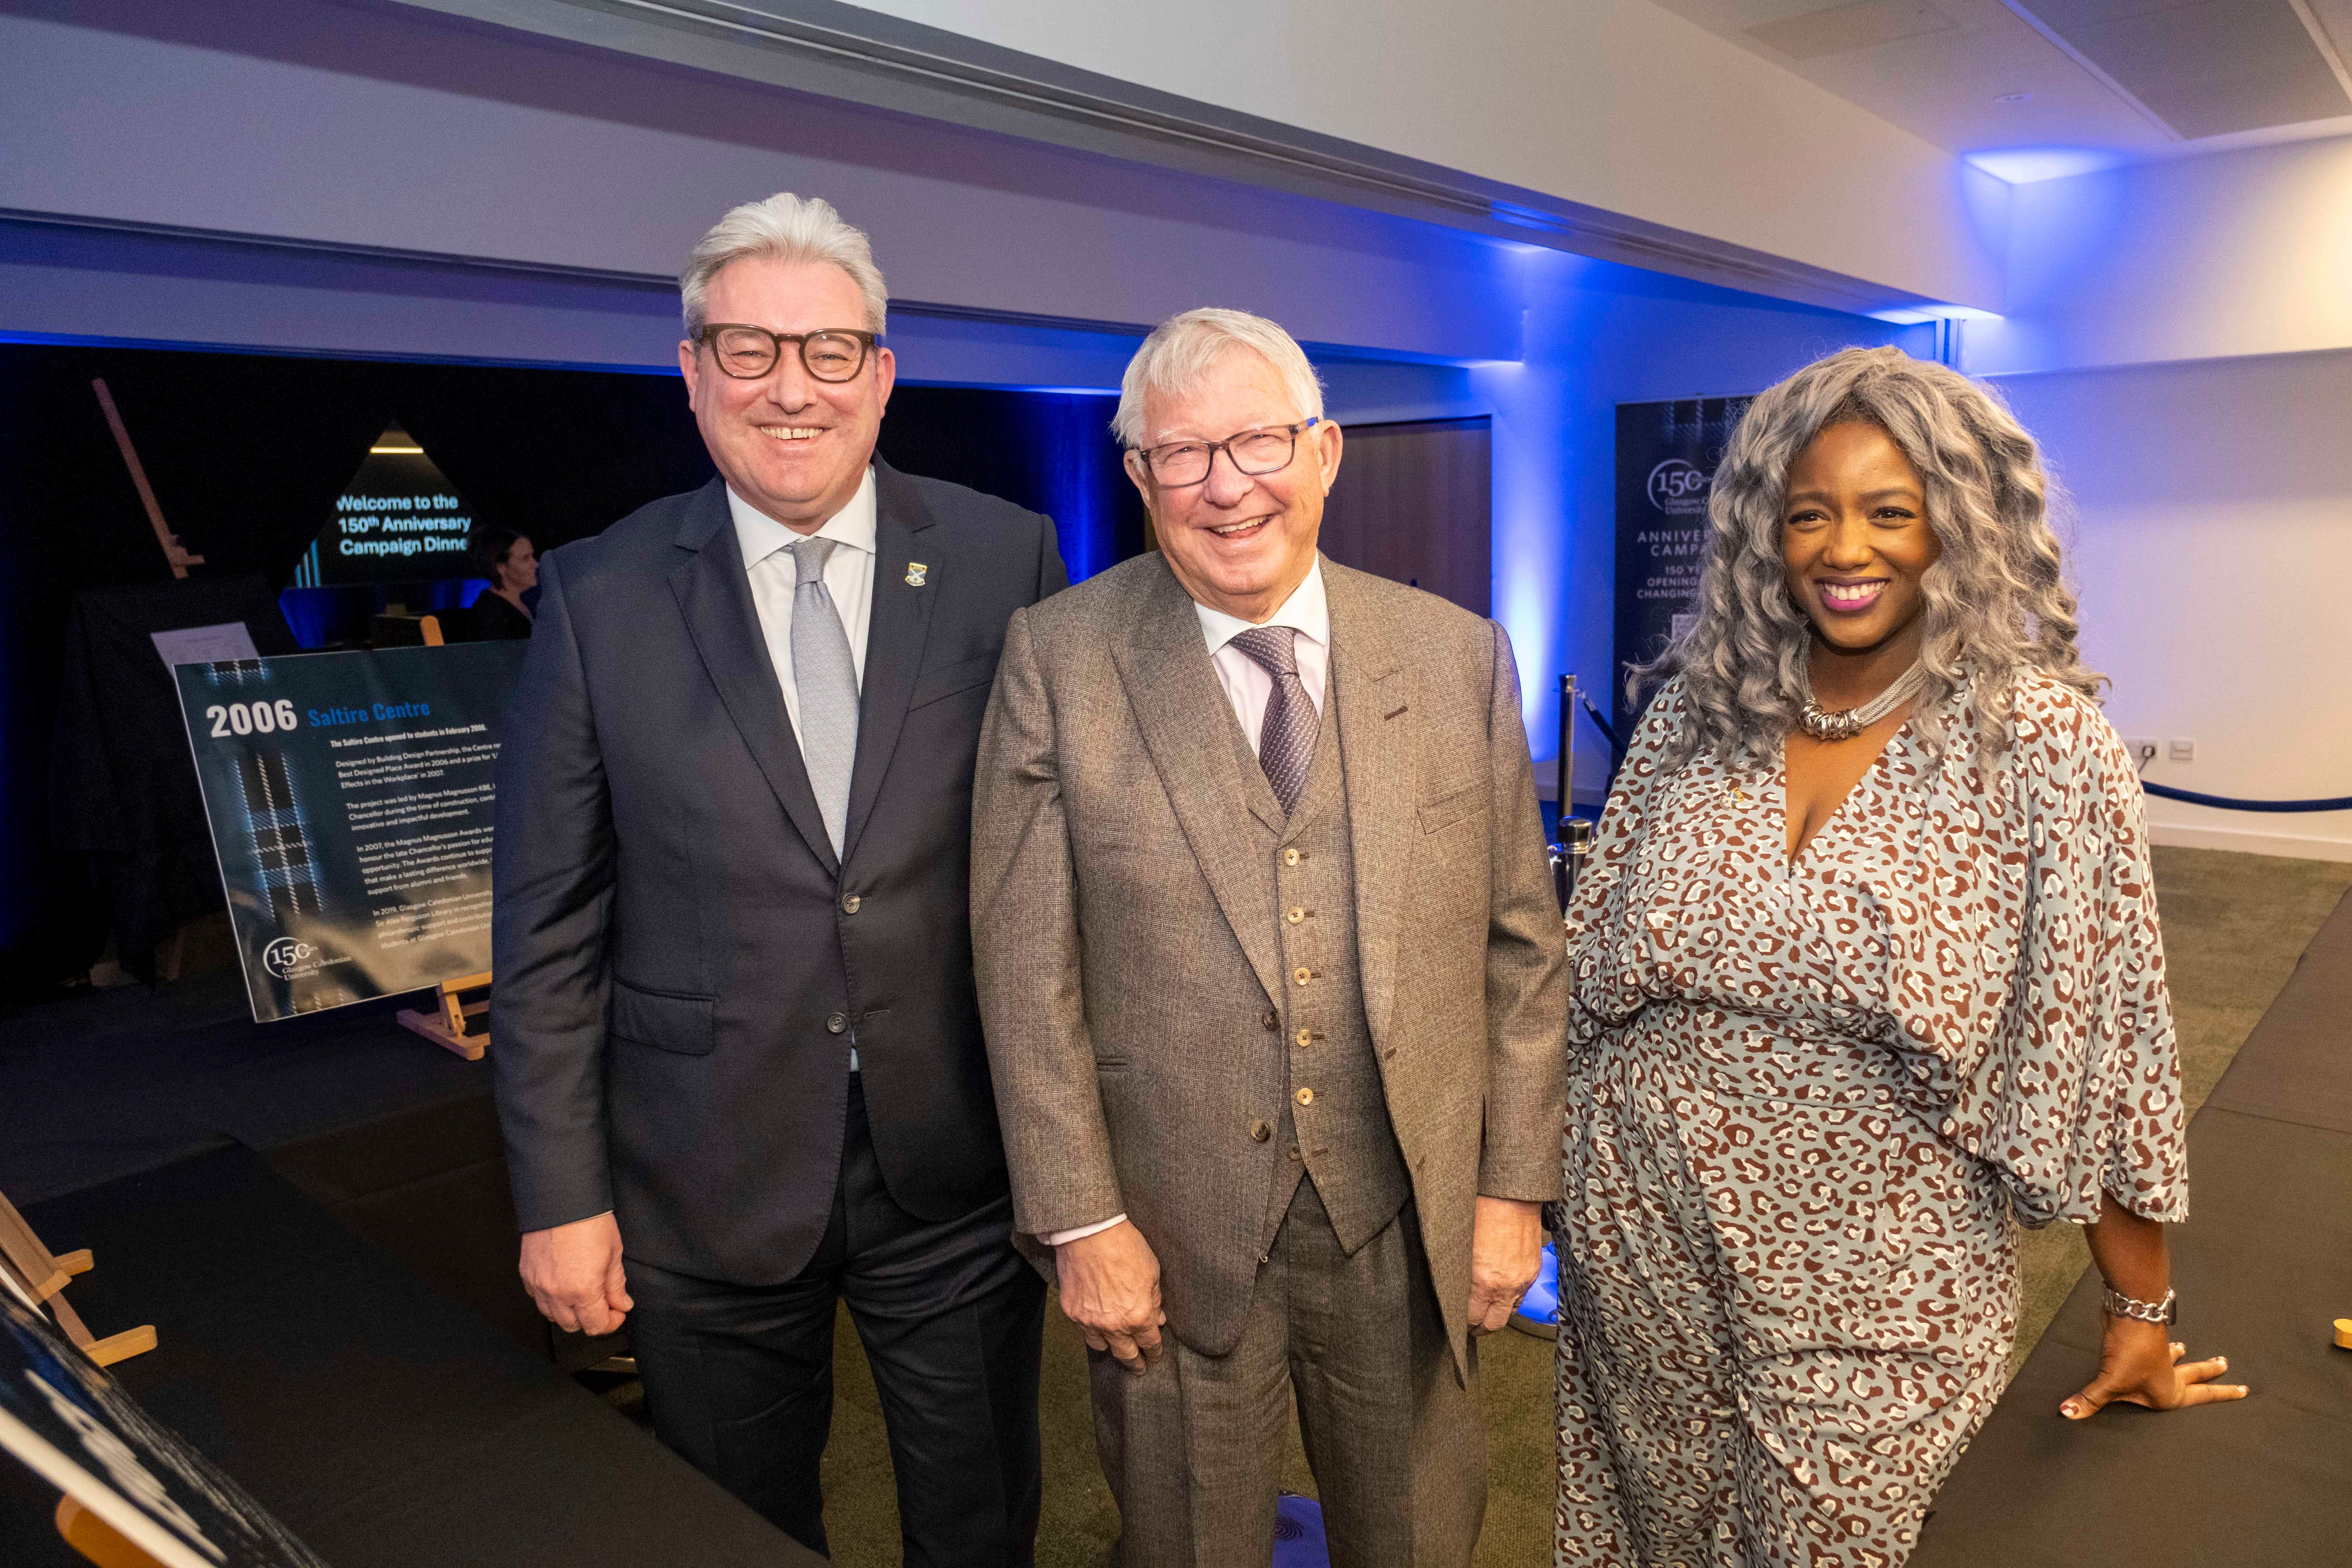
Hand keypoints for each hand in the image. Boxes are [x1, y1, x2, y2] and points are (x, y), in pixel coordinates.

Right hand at [519, 1211, 632, 1335]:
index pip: (595, 1326)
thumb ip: (616, 1285)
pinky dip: (551, 1300)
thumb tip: (621, 1304)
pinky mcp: (527, 1276)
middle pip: (573, 1326)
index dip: (611, 1323)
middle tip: (604, 1303)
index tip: (618, 1312)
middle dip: (591, 1319)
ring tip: (584, 1294)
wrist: (562, 1198)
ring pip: (553, 1316)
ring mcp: (538, 1285)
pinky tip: (564, 1286)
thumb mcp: (614, 1253)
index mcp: (583, 1290)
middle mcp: (557, 1293)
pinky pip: (538, 1300)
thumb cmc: (589, 1221)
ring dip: (570, 1312)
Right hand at [1053, 1219, 1165, 1374]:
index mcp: (1138, 1315)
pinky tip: (1097, 1325)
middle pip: (1126, 1354)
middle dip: (1135, 1364)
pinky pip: (1084, 1330)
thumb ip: (1155, 1300)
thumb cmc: (1125, 1247)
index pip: (1150, 1344)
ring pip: (1102, 1347)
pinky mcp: (1072, 1312)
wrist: (1089, 1232)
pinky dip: (1092, 1330)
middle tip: (1139, 1369)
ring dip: (1111, 1347)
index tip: (1155, 1356)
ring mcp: (1090, 1321)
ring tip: (1116, 1346)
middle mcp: (1114, 1325)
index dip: (1155, 1353)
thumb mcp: (1151, 1271)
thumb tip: (1157, 1318)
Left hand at [1467, 1195, 1543, 1336]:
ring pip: (1510, 1312)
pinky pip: (1521, 1295)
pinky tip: (1501, 1293)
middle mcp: (1505, 1287)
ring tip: (1486, 1312)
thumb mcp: (1460, 1248)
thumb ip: (1459, 1275)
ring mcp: (1522, 1280)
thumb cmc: (1482, 1215)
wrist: (1512, 1198)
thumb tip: (1455, 1291)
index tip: (1458, 1324)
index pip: (1472, 1317)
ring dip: (1497, 1314)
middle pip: (1493, 1324)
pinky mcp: (1533, 1271)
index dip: (1463, 1324)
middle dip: (1481, 1329)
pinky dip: (1510, 1298)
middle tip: (1471, 1327)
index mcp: (1482, 1282)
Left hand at [2061, 1315, 2247, 1418]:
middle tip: (2227, 1366)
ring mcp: (2160, 1357)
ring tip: (2190, 1351)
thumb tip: (2066, 1414)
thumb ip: (2089, 1400)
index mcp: (2170, 1393)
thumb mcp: (2109, 1382)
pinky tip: (2164, 1344)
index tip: (2245, 1390)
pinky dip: (2166, 1348)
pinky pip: (2160, 1349)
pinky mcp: (2147, 1343)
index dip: (2223, 1394)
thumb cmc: (2129, 1354)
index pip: (2203, 1396)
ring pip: (2178, 1359)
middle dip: (2212, 1376)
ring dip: (2186, 1357)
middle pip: (2196, 1376)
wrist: (2130, 1315)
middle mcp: (2169, 1375)